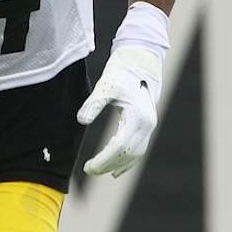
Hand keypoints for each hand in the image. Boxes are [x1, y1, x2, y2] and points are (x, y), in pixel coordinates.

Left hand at [76, 45, 161, 177]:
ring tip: (99, 170)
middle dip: (109, 165)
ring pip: (135, 153)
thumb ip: (93, 103)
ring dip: (118, 164)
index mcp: (138, 116)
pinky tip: (116, 169)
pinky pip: (139, 148)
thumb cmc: (121, 71)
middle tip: (89, 169)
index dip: (104, 160)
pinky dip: (127, 160)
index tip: (89, 167)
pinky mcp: (147, 124)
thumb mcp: (105, 85)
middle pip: (128, 154)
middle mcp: (147, 124)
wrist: (140, 60)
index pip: (119, 147)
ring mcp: (150, 125)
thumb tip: (82, 120)